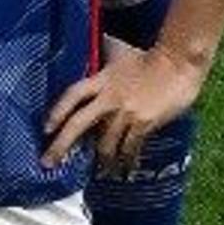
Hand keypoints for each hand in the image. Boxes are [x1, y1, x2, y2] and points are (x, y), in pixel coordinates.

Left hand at [43, 38, 207, 171]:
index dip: (56, 111)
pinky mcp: (144, 122)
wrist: (178, 62)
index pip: (71, 96)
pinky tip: (125, 171)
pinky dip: (127, 161)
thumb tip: (94, 51)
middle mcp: (108, 97)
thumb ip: (103, 62)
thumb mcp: (118, 56)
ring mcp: (126, 112)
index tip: (45, 130)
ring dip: (100, 161)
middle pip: (78, 124)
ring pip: (105, 143)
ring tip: (98, 173)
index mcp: (100, 80)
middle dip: (61, 145)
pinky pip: (131, 147)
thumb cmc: (149, 58)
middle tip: (47, 163)